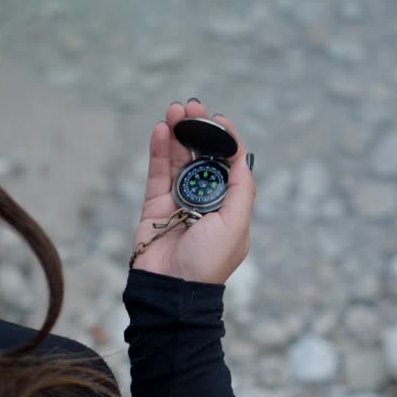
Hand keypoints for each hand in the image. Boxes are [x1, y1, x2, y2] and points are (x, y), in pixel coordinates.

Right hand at [132, 99, 255, 284]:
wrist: (172, 290)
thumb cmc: (209, 263)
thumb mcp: (236, 225)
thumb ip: (240, 190)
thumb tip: (242, 157)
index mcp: (229, 207)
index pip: (229, 165)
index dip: (224, 140)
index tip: (218, 119)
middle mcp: (204, 201)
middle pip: (201, 157)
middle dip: (198, 130)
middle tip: (192, 106)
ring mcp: (178, 202)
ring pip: (178, 160)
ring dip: (177, 133)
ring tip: (175, 110)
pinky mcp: (154, 206)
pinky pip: (157, 173)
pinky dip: (158, 151)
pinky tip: (160, 129)